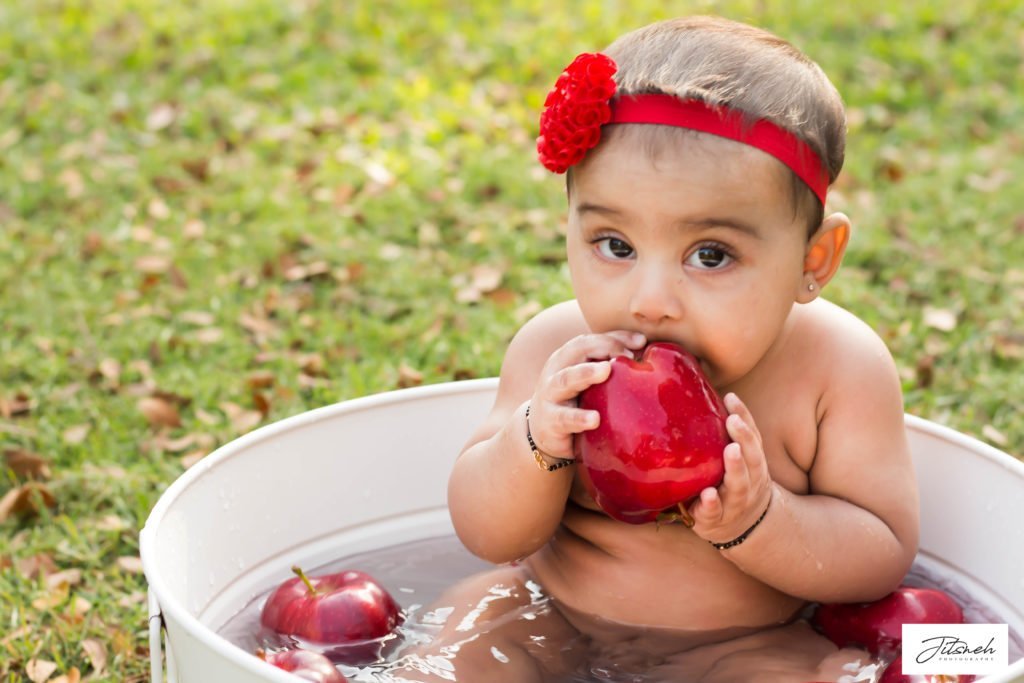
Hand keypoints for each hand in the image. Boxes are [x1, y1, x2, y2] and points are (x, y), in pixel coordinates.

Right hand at [527, 330, 646, 459]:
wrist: (543, 431)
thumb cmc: (575, 399)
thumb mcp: (590, 380)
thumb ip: (611, 365)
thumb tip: (644, 349)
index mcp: (569, 356)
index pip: (592, 339)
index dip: (616, 338)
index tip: (641, 342)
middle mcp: (557, 369)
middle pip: (578, 350)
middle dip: (603, 347)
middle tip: (627, 355)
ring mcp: (550, 394)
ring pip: (566, 378)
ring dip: (585, 373)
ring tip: (606, 370)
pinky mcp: (550, 420)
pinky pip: (565, 418)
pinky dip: (579, 418)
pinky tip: (595, 419)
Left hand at [689, 393, 773, 543]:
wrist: (745, 528)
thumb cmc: (735, 482)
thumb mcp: (739, 460)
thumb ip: (728, 434)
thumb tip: (706, 395)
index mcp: (754, 463)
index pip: (752, 437)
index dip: (745, 417)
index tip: (731, 398)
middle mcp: (750, 481)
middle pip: (752, 459)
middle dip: (744, 439)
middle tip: (734, 421)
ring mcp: (735, 503)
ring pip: (738, 486)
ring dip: (735, 468)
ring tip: (730, 451)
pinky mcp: (715, 520)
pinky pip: (714, 513)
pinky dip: (711, 504)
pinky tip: (707, 494)